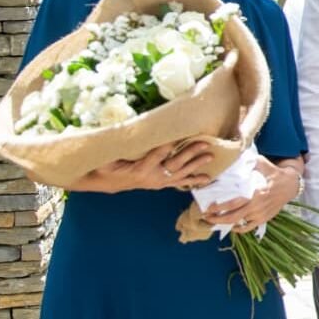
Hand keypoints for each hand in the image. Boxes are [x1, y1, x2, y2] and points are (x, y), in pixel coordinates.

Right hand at [72, 141, 212, 192]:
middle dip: (190, 153)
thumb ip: (114, 149)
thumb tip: (118, 135)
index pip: (156, 156)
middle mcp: (152, 177)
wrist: (109, 183)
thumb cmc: (108, 166)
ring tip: (211, 156)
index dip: (167, 146)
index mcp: (139, 170)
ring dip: (197, 164)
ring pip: (181, 172)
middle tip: (205, 143)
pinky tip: (207, 178)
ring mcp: (159, 182)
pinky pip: (180, 181)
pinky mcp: (162, 183)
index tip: (179, 136)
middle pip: (174, 163)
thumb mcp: (107, 157)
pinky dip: (194, 179)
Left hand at [202, 157, 301, 233]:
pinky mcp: (263, 219)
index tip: (208, 206)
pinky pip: (247, 228)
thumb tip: (234, 156)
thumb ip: (248, 161)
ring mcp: (259, 214)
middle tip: (205, 215)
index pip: (233, 203)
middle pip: (232, 216)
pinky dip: (237, 229)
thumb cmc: (273, 173)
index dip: (218, 207)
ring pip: (238, 224)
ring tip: (212, 220)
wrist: (290, 186)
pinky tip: (230, 225)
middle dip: (216, 218)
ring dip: (223, 224)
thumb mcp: (262, 163)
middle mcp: (256, 206)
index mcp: (255, 193)